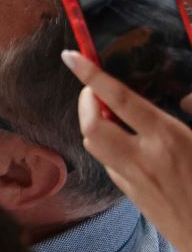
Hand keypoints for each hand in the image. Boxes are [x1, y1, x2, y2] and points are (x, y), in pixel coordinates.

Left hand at [64, 49, 191, 251]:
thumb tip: (183, 98)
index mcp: (168, 138)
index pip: (120, 99)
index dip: (91, 75)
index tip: (71, 56)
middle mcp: (143, 158)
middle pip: (91, 125)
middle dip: (86, 102)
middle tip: (94, 90)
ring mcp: (134, 179)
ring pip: (94, 144)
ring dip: (94, 124)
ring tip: (109, 113)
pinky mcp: (132, 195)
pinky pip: (110, 164)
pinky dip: (110, 148)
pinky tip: (126, 144)